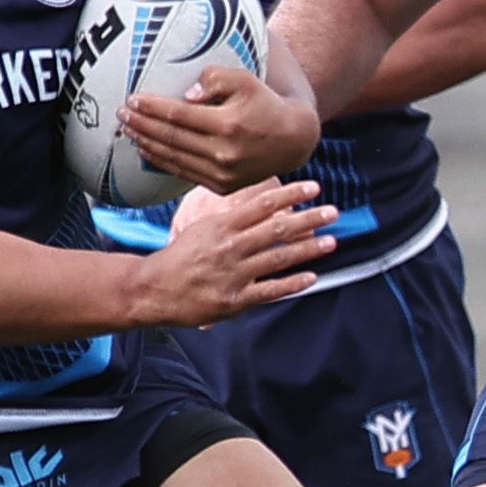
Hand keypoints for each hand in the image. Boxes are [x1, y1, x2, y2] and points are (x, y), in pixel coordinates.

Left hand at [117, 63, 318, 192]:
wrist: (292, 140)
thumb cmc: (264, 103)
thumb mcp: (246, 80)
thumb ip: (215, 79)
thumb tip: (187, 95)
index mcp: (228, 125)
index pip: (179, 115)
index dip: (152, 107)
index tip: (132, 99)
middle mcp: (223, 153)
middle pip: (171, 138)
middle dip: (142, 125)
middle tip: (122, 114)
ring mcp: (221, 174)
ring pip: (173, 158)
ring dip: (147, 143)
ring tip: (128, 130)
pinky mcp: (221, 186)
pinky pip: (183, 172)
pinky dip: (161, 161)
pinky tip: (146, 149)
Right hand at [124, 178, 335, 327]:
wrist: (153, 288)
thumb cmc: (179, 257)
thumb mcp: (200, 227)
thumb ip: (230, 219)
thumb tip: (260, 207)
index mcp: (221, 225)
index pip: (262, 204)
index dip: (291, 194)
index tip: (313, 187)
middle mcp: (231, 247)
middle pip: (277, 229)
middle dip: (309, 218)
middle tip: (333, 212)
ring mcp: (235, 274)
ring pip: (279, 258)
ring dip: (309, 249)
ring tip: (331, 242)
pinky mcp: (236, 299)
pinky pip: (271, 290)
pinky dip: (293, 283)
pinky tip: (312, 277)